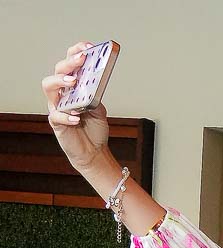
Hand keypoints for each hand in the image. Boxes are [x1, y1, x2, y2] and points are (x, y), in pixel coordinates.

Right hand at [43, 45, 111, 171]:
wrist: (94, 152)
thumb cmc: (94, 129)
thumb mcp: (100, 110)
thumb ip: (96, 96)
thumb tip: (94, 85)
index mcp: (73, 86)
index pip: (71, 63)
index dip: (77, 52)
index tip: (88, 47)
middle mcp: (62, 93)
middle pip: (59, 70)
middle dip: (70, 62)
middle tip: (82, 59)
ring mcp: (57, 106)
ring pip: (49, 86)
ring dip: (60, 81)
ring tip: (73, 82)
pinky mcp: (56, 122)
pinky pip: (57, 115)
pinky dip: (67, 115)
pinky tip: (77, 117)